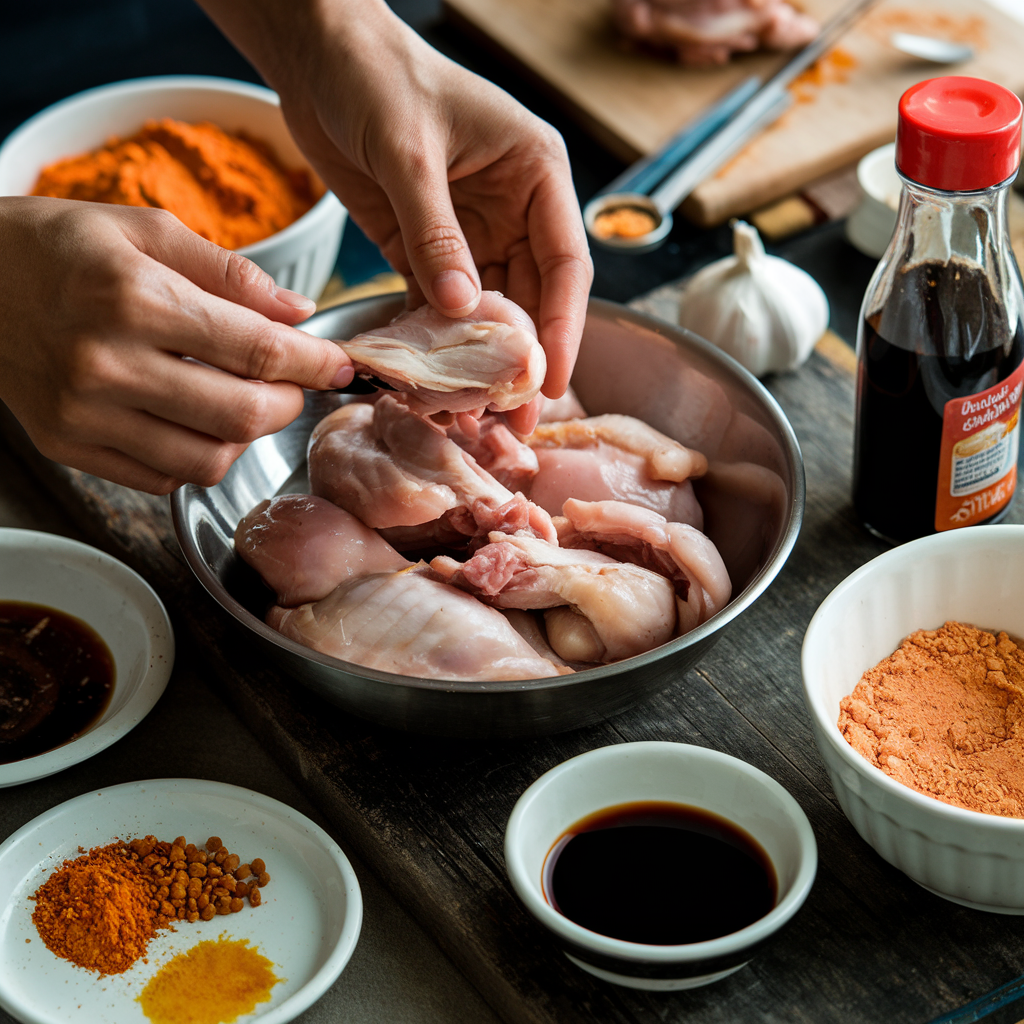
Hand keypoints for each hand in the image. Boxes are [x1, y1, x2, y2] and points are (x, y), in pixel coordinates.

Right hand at [0, 197, 352, 493]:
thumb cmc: (59, 245)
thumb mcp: (145, 228)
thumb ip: (230, 271)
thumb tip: (299, 313)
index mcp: (135, 299)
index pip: (256, 349)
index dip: (314, 363)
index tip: (343, 365)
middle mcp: (108, 365)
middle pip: (242, 415)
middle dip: (288, 402)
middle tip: (291, 381)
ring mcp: (86, 415)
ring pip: (209, 459)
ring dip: (246, 435)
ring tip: (242, 397)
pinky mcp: (71, 446)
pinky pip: (165, 477)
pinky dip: (199, 456)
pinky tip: (196, 418)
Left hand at [201, 0, 592, 427]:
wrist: (318, 55)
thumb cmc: (377, 76)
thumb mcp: (410, 152)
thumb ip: (436, 232)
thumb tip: (461, 308)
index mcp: (536, 174)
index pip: (564, 263)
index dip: (562, 326)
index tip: (551, 379)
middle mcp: (513, 209)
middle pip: (532, 297)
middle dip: (522, 359)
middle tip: (514, 419)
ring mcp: (470, 232)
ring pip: (488, 310)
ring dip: (481, 361)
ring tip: (475, 414)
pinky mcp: (425, 247)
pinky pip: (439, 303)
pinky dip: (436, 342)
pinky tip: (434, 381)